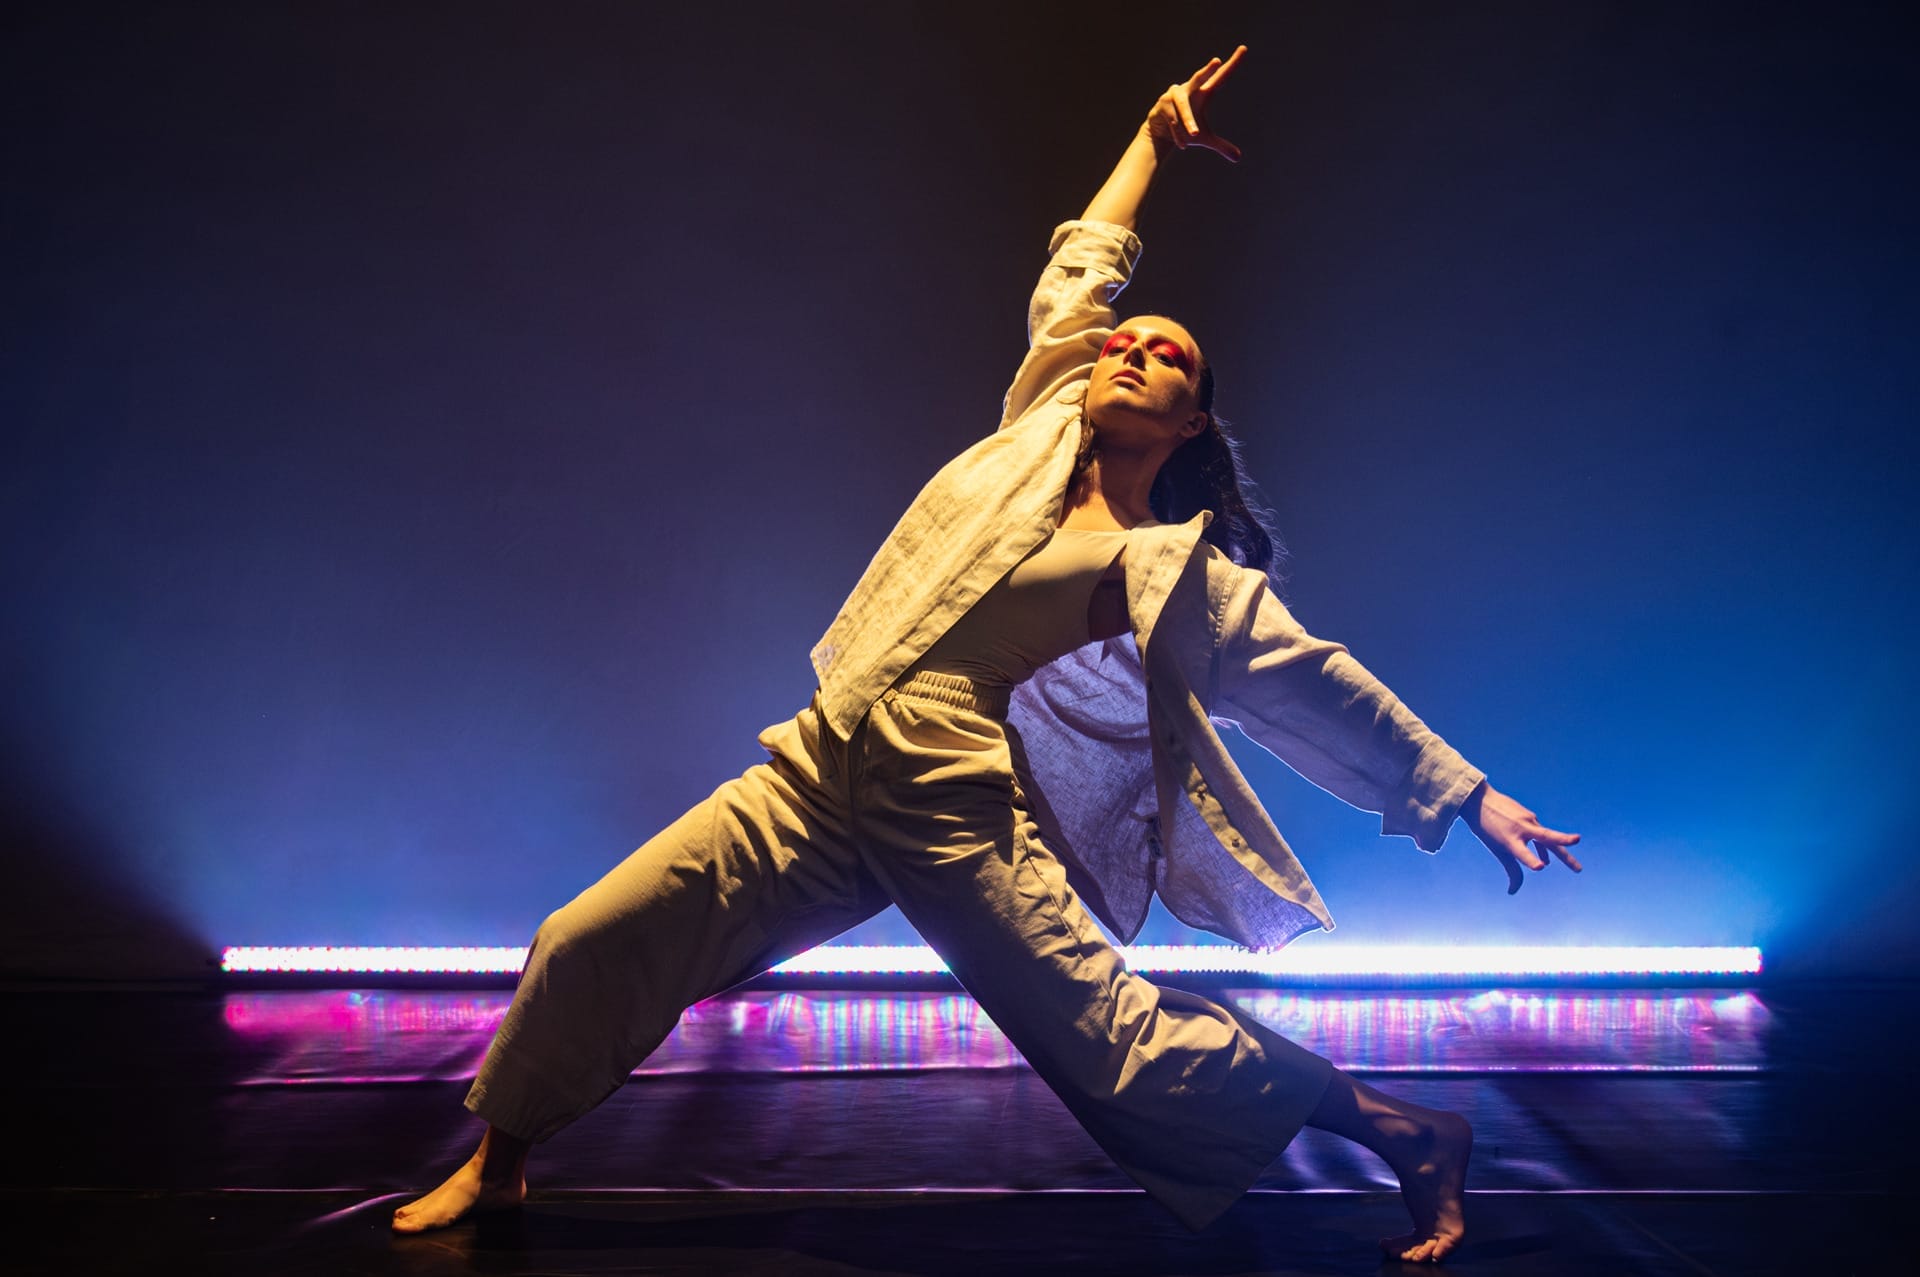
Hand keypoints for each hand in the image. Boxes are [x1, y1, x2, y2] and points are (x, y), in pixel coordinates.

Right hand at [1143, 46, 1247, 161]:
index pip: (1221, 77)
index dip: (1232, 63)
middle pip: (1199, 78)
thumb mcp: (1204, 139)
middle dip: (1207, 70)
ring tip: (1194, 136)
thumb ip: (1221, 146)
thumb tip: (1238, 158)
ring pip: (1184, 110)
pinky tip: (1182, 143)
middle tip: (1217, 61)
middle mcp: (1189, 89)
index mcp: (1203, 93)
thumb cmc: (1186, 130)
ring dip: (1188, 124)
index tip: (1244, 48)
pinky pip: (1173, 121)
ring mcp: (1173, 95)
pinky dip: (1179, 134)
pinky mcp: (1162, 105)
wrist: (1160, 134)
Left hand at [1462, 781, 1583, 894]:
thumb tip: (1513, 892)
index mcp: (1509, 839)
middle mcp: (1521, 829)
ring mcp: (1528, 820)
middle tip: (1579, 861)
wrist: (1479, 800)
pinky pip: (1541, 833)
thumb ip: (1511, 869)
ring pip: (1549, 837)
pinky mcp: (1530, 816)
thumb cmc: (1486, 828)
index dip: (1532, 859)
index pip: (1522, 852)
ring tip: (1577, 868)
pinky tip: (1547, 858)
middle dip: (1564, 843)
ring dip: (1564, 850)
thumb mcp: (1497, 849)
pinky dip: (1545, 846)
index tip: (1541, 866)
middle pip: (1546, 838)